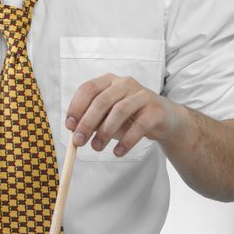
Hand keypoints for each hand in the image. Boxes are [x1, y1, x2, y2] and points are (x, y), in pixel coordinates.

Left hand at [64, 73, 181, 157]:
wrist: (164, 119)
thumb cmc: (130, 117)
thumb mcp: (108, 117)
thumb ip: (92, 121)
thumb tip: (74, 132)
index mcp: (109, 81)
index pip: (88, 88)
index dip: (76, 107)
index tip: (69, 126)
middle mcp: (125, 83)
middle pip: (102, 101)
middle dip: (87, 123)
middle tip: (78, 142)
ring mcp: (142, 95)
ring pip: (120, 111)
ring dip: (105, 132)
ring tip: (96, 148)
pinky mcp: (156, 110)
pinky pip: (140, 126)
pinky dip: (126, 141)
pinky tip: (118, 152)